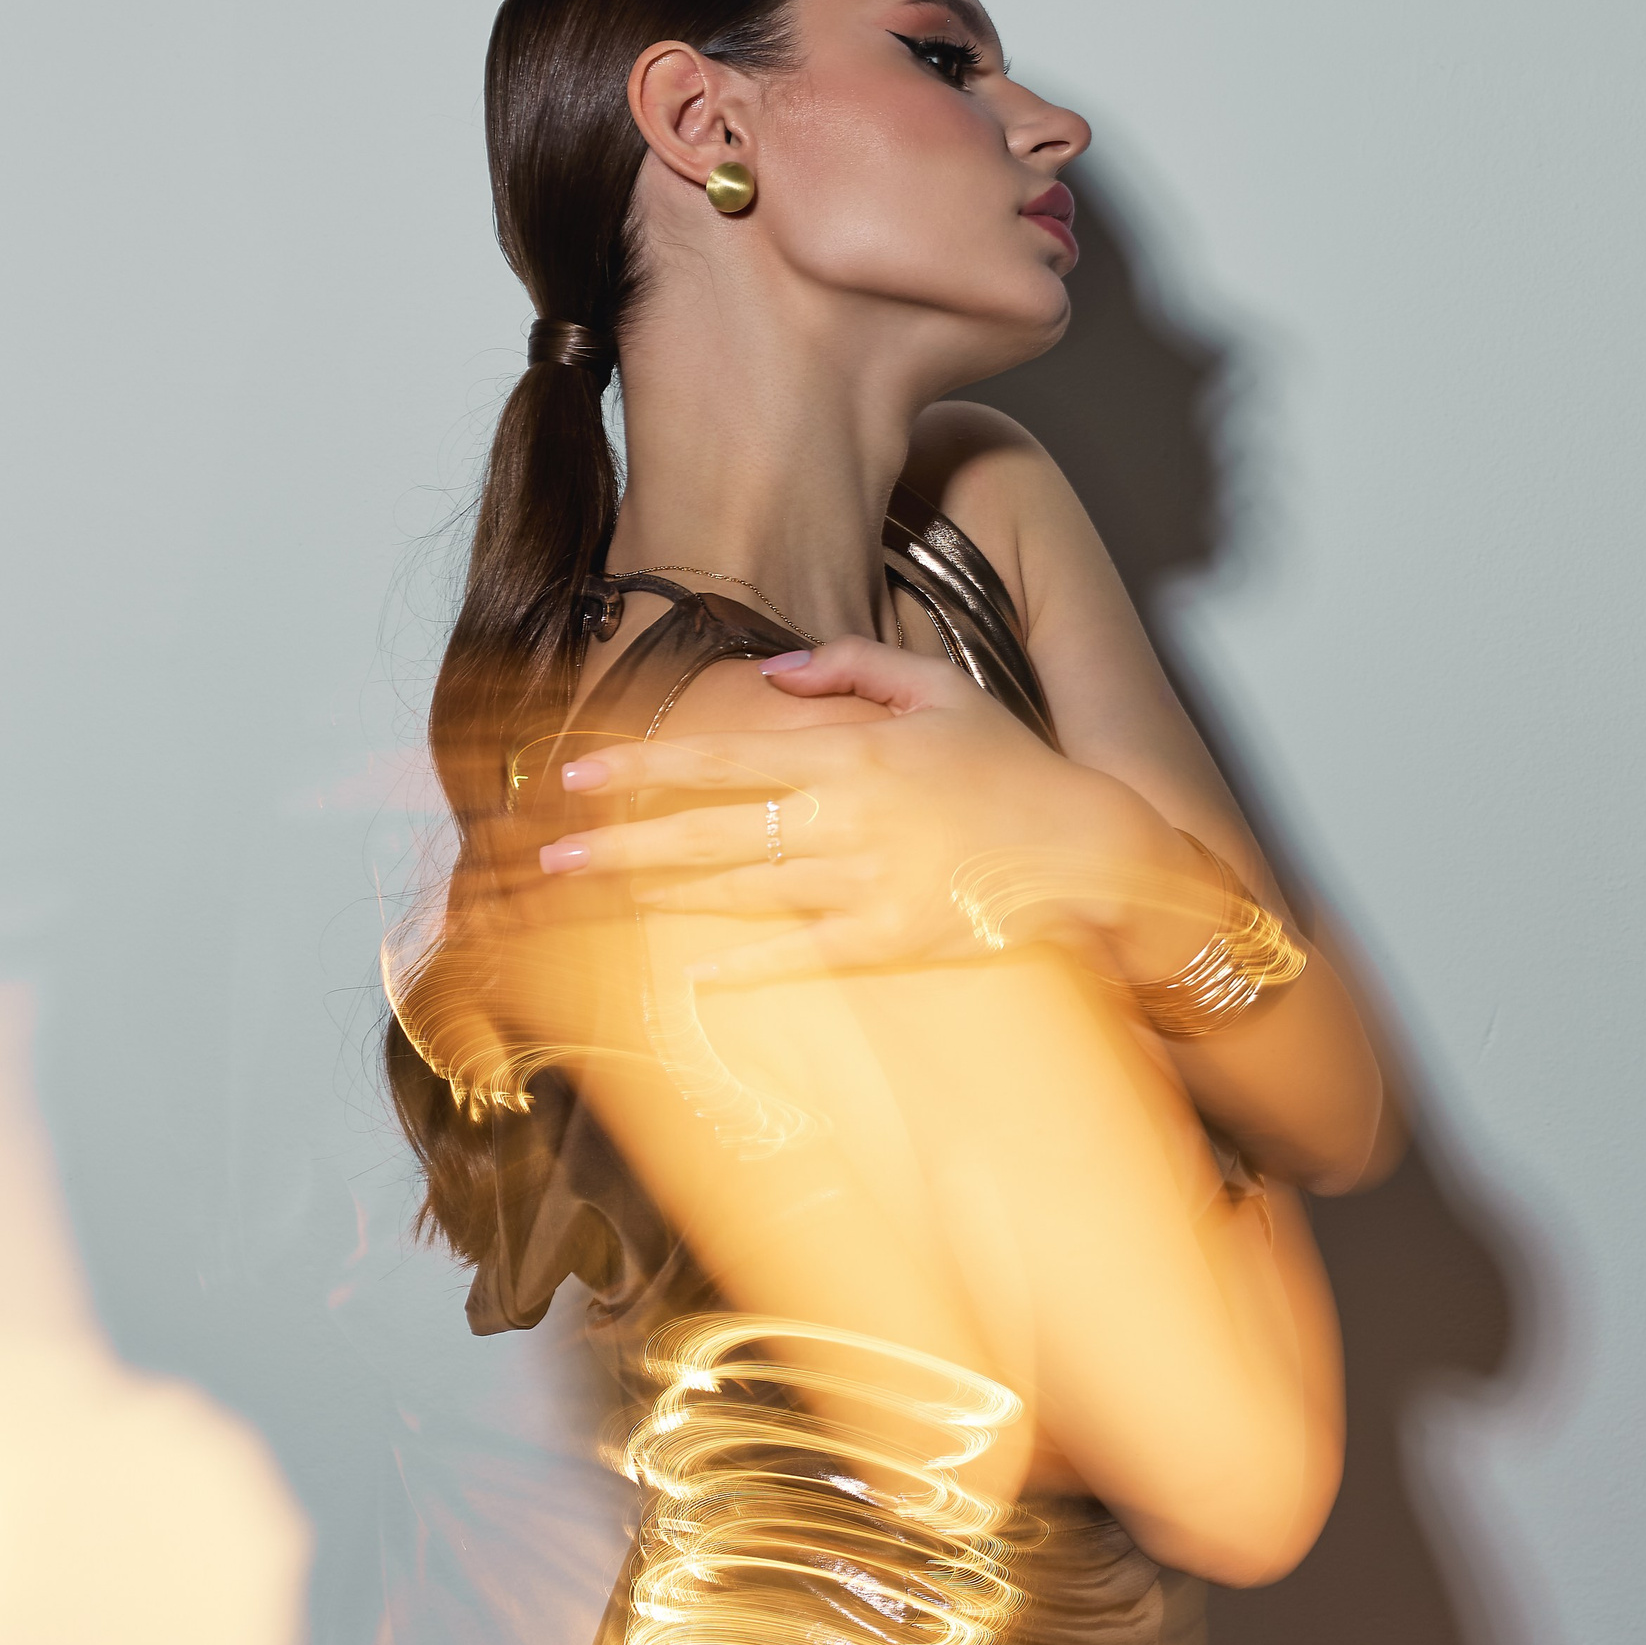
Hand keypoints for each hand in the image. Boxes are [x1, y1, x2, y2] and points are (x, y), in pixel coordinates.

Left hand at [537, 637, 1213, 987]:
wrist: (1098, 854)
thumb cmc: (1020, 773)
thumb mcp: (944, 691)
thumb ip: (856, 666)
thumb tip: (779, 670)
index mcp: (855, 749)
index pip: (725, 755)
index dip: (645, 766)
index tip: (578, 774)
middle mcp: (849, 814)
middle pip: (709, 829)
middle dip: (620, 838)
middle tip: (548, 850)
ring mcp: (867, 882)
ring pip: (739, 889)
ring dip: (657, 895)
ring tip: (590, 899)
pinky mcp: (891, 940)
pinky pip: (802, 954)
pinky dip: (746, 966)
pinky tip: (689, 977)